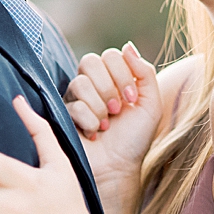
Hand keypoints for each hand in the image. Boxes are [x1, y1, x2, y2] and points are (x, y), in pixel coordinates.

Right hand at [64, 43, 161, 181]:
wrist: (117, 167)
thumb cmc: (134, 139)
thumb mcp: (150, 105)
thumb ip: (145, 73)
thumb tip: (128, 46)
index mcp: (113, 78)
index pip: (110, 55)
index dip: (121, 73)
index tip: (131, 98)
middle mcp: (92, 84)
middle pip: (90, 61)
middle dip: (108, 87)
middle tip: (117, 109)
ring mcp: (75, 98)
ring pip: (80, 83)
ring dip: (99, 108)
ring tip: (106, 125)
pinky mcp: (63, 114)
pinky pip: (73, 105)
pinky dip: (89, 122)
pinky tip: (93, 133)